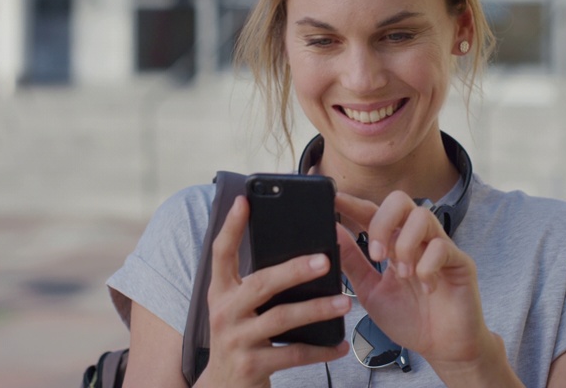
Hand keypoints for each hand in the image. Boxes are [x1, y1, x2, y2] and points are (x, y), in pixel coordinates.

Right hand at [195, 196, 350, 387]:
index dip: (231, 226)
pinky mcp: (252, 365)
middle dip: (294, 270)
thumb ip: (255, 284)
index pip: (221, 252)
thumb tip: (298, 253)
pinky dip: (320, 349)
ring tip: (344, 301)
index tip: (245, 200)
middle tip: (325, 260)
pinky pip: (293, 354)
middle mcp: (224, 312)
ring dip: (317, 309)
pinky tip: (340, 344)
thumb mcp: (238, 309)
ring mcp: (236, 339)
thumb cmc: (240, 338)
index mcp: (221, 292)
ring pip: (282, 318)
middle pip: (262, 283)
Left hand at [335, 191, 507, 379]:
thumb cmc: (409, 319)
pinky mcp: (460, 261)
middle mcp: (417, 239)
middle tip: (376, 255)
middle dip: (382, 222)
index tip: (333, 198)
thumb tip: (332, 232)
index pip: (372, 212)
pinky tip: (426, 288)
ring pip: (422, 216)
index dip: (353, 203)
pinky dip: (427, 267)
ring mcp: (440, 247)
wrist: (442, 349)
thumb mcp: (370, 291)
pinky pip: (442, 247)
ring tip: (403, 274)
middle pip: (400, 201)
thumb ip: (352, 262)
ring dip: (405, 245)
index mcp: (393, 244)